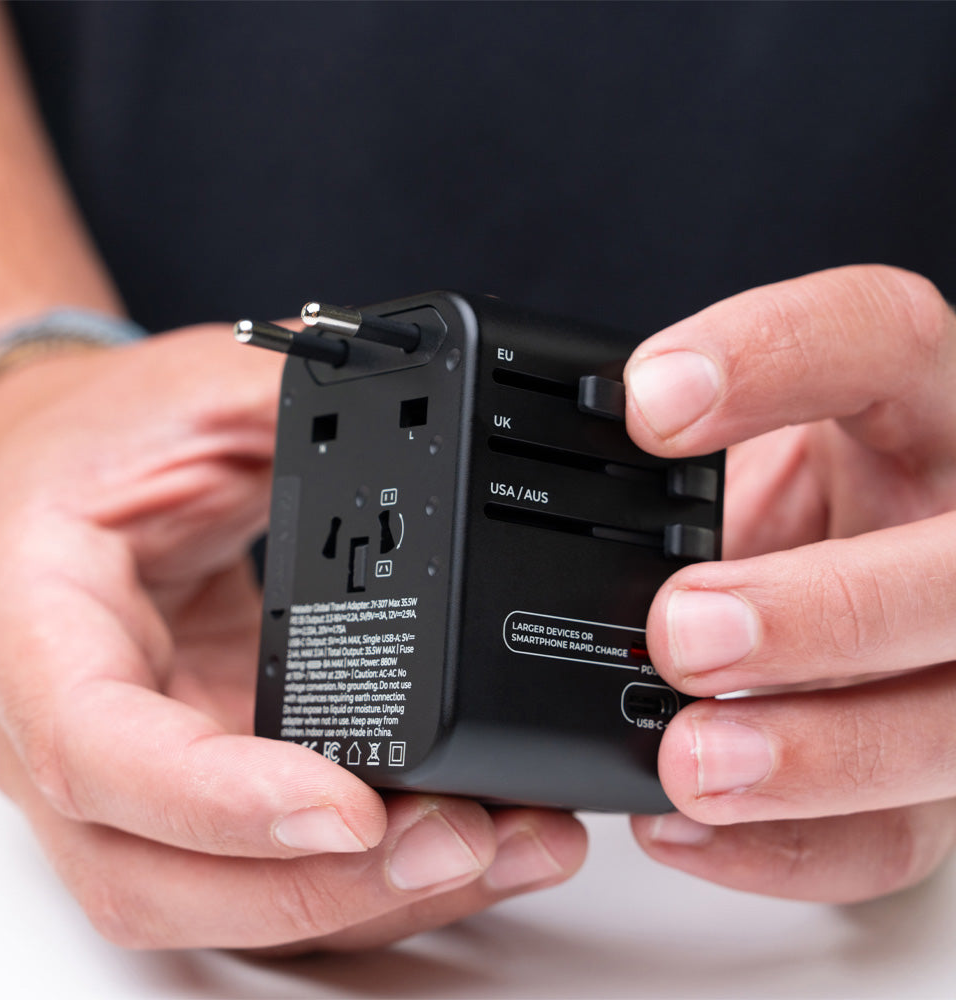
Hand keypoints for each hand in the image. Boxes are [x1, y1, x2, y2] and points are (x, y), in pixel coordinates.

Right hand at [0, 324, 585, 949]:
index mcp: (35, 625)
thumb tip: (416, 410)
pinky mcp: (196, 780)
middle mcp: (65, 732)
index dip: (220, 803)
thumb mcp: (191, 393)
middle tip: (472, 836)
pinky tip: (467, 832)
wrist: (54, 467)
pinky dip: (369, 871)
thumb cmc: (97, 434)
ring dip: (368, 898)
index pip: (98, 753)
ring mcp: (128, 777)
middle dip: (327, 886)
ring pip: (225, 899)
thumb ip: (291, 404)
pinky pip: (271, 861)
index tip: (347, 809)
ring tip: (507, 844)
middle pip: (166, 877)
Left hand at [624, 265, 955, 902]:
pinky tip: (688, 827)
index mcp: (915, 407)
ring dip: (819, 753)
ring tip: (689, 761)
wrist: (841, 561)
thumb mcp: (741, 443)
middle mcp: (955, 524)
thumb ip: (673, 457)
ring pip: (951, 725)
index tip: (648, 401)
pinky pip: (899, 836)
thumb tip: (531, 487)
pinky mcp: (935, 766)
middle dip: (824, 611)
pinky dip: (795, 845)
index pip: (880, 340)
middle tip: (682, 630)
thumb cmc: (787, 490)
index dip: (776, 358)